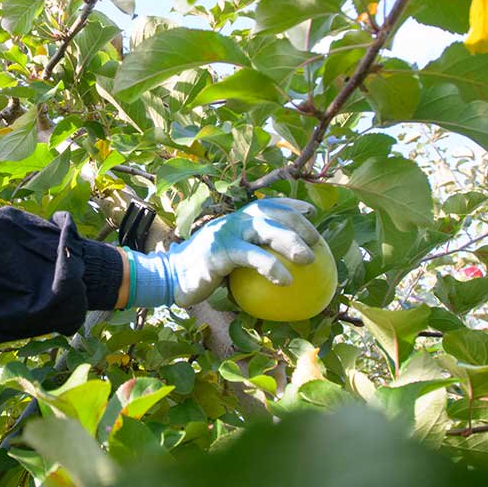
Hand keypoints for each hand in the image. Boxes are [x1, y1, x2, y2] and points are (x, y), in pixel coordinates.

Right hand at [126, 198, 320, 307]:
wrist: (172, 277)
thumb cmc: (203, 272)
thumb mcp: (227, 258)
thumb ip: (248, 255)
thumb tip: (280, 270)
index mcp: (236, 219)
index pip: (266, 205)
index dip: (289, 206)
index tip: (310, 213)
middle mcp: (233, 220)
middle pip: (272, 213)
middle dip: (297, 223)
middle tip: (316, 242)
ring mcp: (226, 233)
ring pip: (264, 229)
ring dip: (290, 241)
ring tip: (308, 259)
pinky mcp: (220, 251)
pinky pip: (251, 256)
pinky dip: (271, 266)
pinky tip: (286, 281)